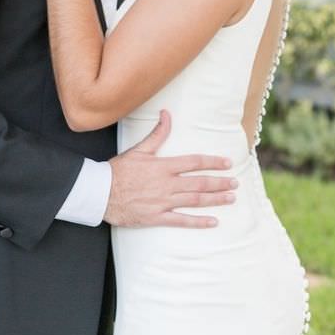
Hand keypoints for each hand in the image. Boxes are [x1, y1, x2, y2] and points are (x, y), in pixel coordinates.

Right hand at [104, 110, 238, 228]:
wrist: (98, 193)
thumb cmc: (118, 170)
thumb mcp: (139, 149)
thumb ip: (157, 133)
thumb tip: (167, 113)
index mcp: (164, 166)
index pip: (195, 162)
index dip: (214, 162)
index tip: (228, 163)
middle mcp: (166, 184)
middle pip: (199, 183)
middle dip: (220, 182)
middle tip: (235, 183)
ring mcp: (162, 202)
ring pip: (195, 201)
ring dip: (215, 199)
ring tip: (231, 198)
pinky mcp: (156, 217)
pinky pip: (181, 221)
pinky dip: (198, 222)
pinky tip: (213, 221)